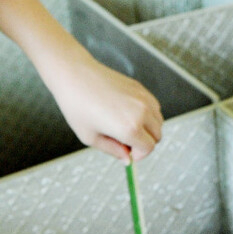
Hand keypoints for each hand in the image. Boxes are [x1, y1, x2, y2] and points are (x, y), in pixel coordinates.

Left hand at [43, 53, 162, 160]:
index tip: (127, 152)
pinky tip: (127, 113)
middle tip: (123, 140)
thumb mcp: (90, 137)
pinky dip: (146, 114)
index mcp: (129, 128)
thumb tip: (127, 159)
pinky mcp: (140, 87)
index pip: (148, 148)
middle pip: (157, 136)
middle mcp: (141, 112)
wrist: (74, 75)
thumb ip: (113, 150)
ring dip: (147, 128)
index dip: (138, 155)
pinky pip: (153, 106)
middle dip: (144, 142)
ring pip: (158, 121)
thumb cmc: (77, 106)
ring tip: (124, 126)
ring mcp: (142, 98)